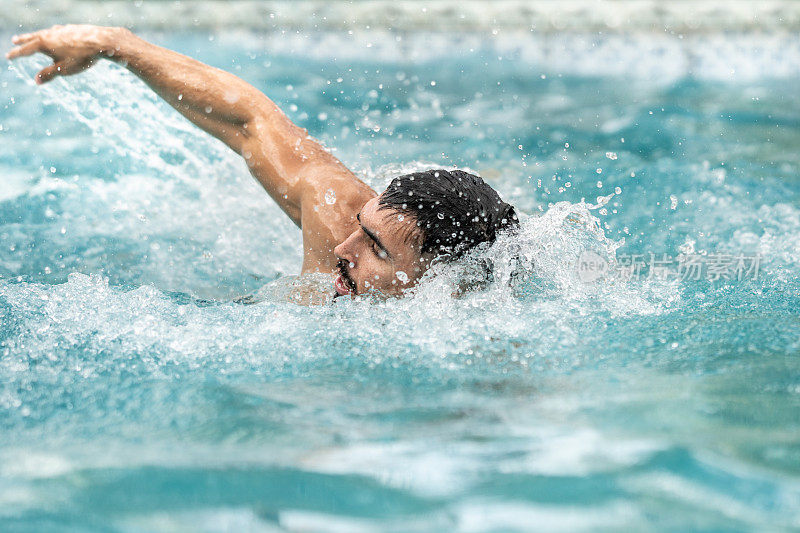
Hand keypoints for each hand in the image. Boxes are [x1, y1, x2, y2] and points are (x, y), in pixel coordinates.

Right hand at [6, 24, 124, 83]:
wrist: (102, 42)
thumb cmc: (82, 57)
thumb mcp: (64, 70)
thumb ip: (49, 74)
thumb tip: (36, 81)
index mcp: (44, 44)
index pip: (26, 50)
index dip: (16, 54)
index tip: (8, 57)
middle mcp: (50, 34)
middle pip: (33, 38)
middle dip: (24, 40)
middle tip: (14, 40)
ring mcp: (61, 30)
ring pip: (45, 33)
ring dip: (37, 35)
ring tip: (34, 37)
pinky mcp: (72, 29)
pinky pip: (57, 31)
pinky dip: (52, 33)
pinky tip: (56, 34)